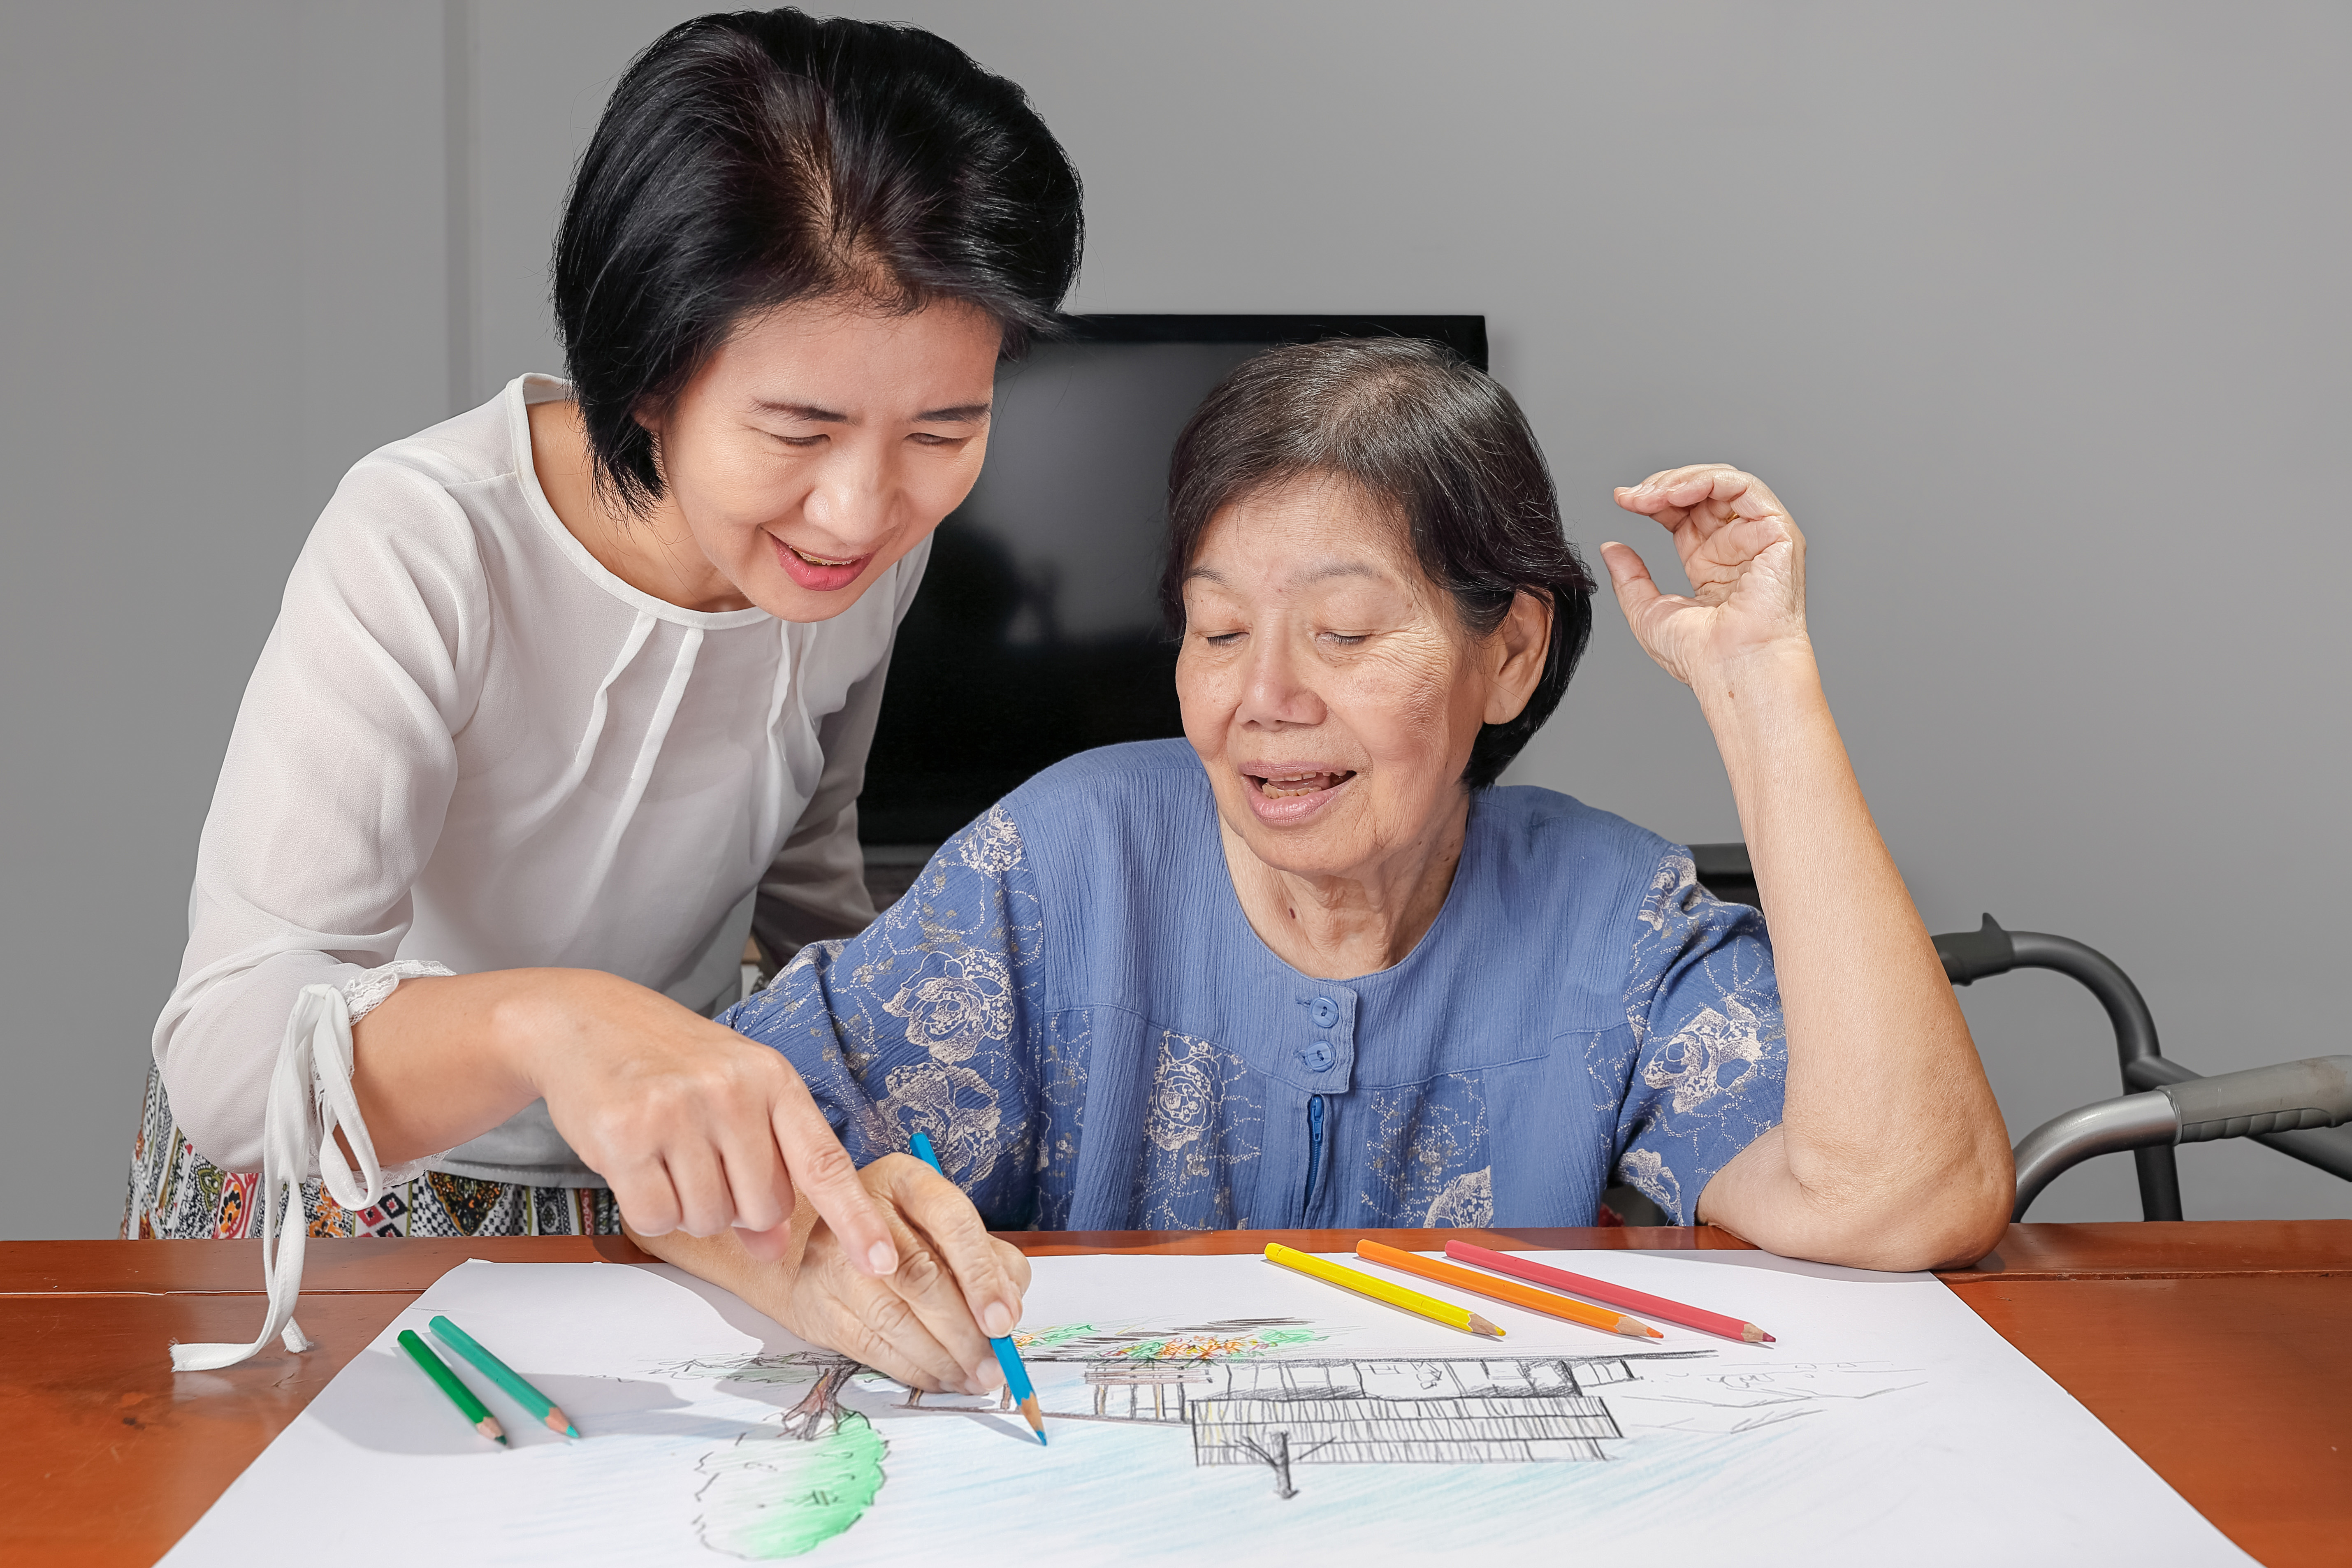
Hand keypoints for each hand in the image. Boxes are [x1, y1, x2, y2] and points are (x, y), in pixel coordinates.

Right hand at [519, 971, 897, 1273]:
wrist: (588, 1021)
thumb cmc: (671, 1061)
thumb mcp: (736, 1097)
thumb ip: (768, 1166)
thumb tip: (775, 1245)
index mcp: (774, 1079)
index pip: (825, 1163)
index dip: (856, 1219)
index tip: (882, 1262)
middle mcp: (732, 1092)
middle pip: (764, 1208)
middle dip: (737, 1207)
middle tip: (705, 1161)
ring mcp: (679, 1111)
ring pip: (709, 1219)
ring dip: (690, 1207)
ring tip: (669, 1154)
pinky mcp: (626, 1134)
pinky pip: (657, 1217)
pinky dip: (651, 1208)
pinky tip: (640, 1165)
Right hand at [763, 1154, 1032, 1392]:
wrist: (828, 1252)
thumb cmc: (905, 1239)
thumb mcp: (953, 1233)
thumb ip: (993, 1262)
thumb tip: (1008, 1311)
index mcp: (907, 1181)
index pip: (951, 1220)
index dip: (980, 1274)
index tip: (1003, 1321)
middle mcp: (863, 1213)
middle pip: (920, 1276)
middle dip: (964, 1331)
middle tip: (993, 1366)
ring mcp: (832, 1259)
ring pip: (894, 1319)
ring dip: (942, 1359)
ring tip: (974, 1378)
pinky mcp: (817, 1304)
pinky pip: (872, 1347)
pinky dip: (914, 1370)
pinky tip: (941, 1379)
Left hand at [1603, 464, 1808, 690]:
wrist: (1732, 670)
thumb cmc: (1700, 656)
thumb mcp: (1648, 612)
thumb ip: (1629, 577)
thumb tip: (1611, 548)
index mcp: (1712, 563)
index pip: (1683, 514)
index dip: (1654, 500)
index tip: (1622, 500)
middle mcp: (1737, 547)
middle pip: (1701, 494)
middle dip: (1663, 486)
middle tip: (1632, 496)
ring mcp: (1760, 537)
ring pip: (1723, 484)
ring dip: (1682, 480)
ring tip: (1652, 494)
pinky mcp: (1778, 533)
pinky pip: (1745, 488)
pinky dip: (1709, 481)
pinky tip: (1677, 494)